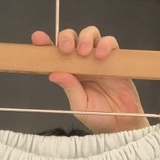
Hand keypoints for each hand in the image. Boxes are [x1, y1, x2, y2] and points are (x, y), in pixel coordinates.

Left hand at [32, 25, 148, 133]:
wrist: (121, 124)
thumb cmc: (99, 117)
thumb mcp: (80, 106)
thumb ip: (70, 89)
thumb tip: (53, 74)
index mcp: (70, 73)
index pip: (56, 54)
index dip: (46, 43)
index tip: (38, 39)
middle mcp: (83, 63)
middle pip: (73, 38)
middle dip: (67, 38)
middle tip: (67, 49)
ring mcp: (99, 59)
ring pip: (91, 35)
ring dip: (86, 38)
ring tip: (85, 52)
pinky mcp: (115, 59)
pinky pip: (111, 43)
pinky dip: (106, 44)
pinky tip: (101, 56)